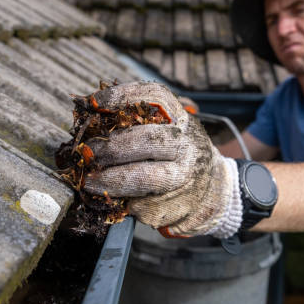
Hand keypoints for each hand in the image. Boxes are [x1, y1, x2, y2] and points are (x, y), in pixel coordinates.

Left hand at [83, 82, 241, 237]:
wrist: (216, 189)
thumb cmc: (178, 155)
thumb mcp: (167, 130)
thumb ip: (137, 122)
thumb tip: (89, 110)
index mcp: (182, 119)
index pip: (155, 96)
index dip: (123, 96)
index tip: (94, 103)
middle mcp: (188, 144)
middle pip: (147, 140)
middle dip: (111, 148)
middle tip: (87, 154)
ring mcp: (189, 177)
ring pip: (145, 179)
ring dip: (112, 182)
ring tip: (89, 183)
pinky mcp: (185, 206)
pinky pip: (148, 207)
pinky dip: (129, 205)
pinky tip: (122, 201)